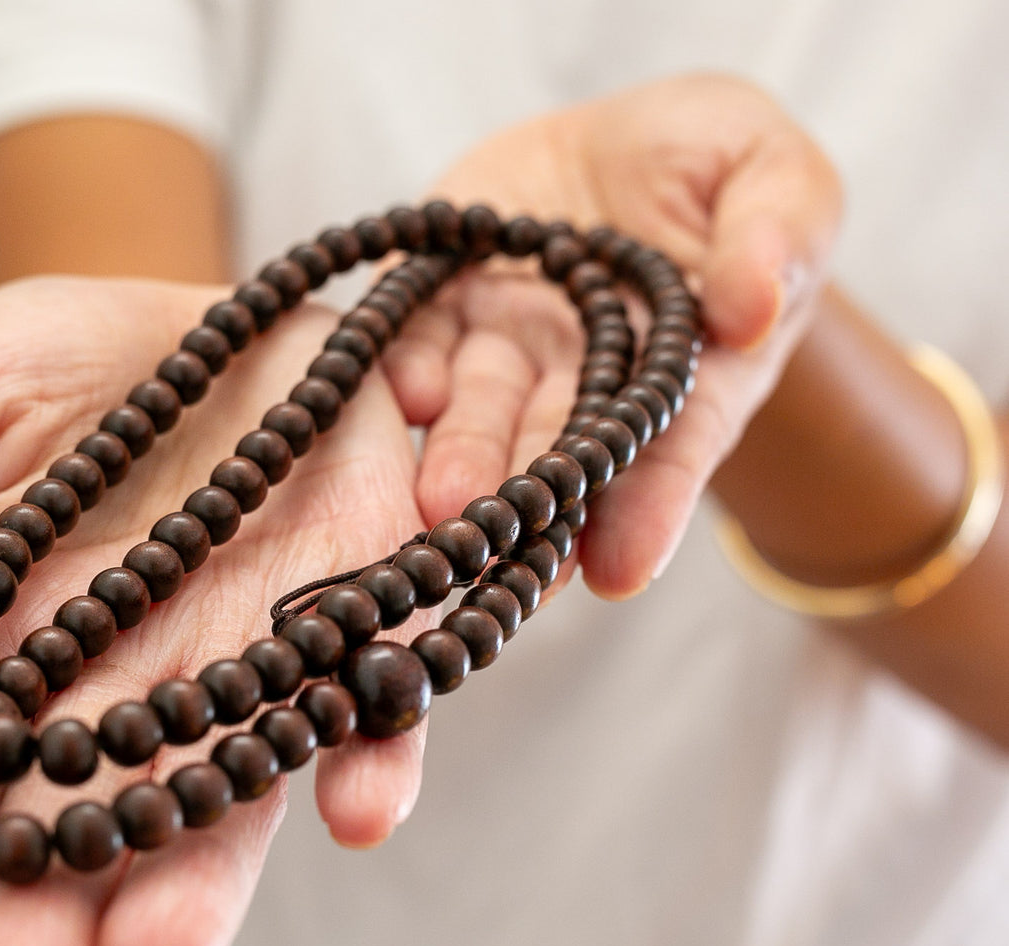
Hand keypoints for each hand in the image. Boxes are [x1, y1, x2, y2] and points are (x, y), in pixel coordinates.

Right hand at [0, 277, 432, 945]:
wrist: (216, 312)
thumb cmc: (67, 366)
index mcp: (9, 664)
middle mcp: (132, 692)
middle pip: (85, 831)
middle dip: (49, 930)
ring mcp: (250, 660)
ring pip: (226, 796)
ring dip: (197, 884)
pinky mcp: (361, 610)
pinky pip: (377, 701)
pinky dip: (373, 756)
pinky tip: (357, 808)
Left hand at [383, 73, 841, 597]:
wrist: (618, 139)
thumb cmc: (715, 166)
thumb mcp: (773, 170)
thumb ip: (777, 229)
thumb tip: (754, 309)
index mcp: (686, 369)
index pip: (672, 448)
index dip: (650, 509)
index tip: (623, 571)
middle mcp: (586, 376)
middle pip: (562, 448)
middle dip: (533, 503)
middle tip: (501, 553)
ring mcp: (508, 344)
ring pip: (484, 409)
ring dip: (464, 457)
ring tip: (442, 500)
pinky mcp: (442, 302)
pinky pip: (418, 338)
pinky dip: (408, 370)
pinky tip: (404, 393)